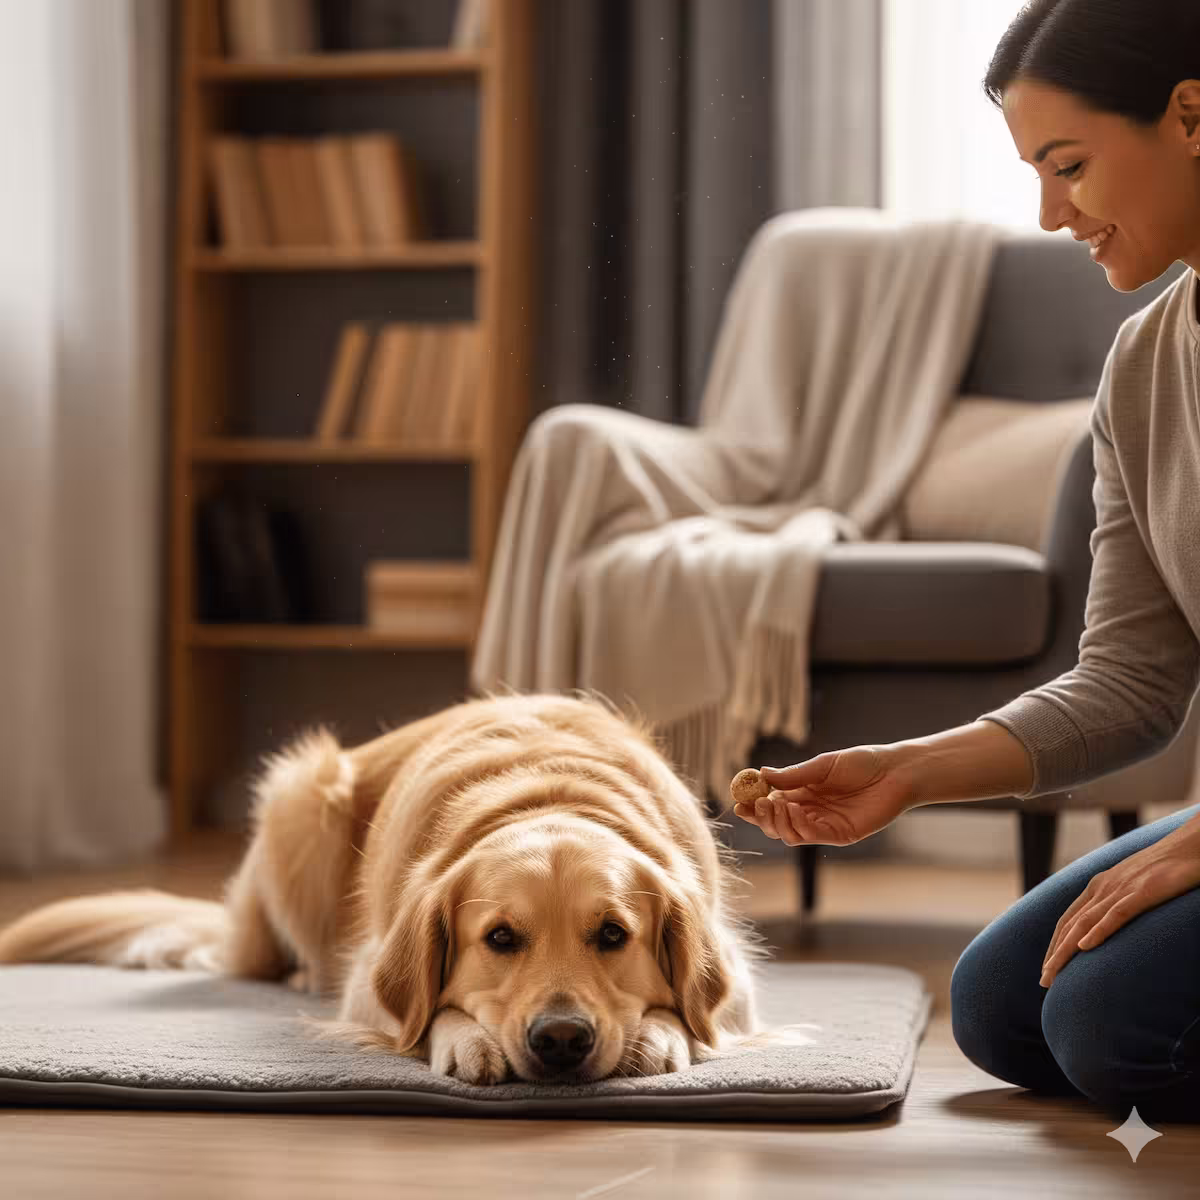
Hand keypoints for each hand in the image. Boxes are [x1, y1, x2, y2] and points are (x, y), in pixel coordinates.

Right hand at [734, 745, 916, 845]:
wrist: (895, 771)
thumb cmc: (862, 763)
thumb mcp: (822, 765)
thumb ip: (794, 774)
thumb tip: (762, 774)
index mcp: (803, 792)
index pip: (771, 802)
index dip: (754, 803)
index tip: (738, 798)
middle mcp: (810, 811)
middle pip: (775, 822)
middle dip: (760, 816)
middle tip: (755, 804)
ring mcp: (824, 824)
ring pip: (788, 834)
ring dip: (776, 822)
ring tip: (775, 804)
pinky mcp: (839, 834)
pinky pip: (810, 836)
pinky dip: (797, 825)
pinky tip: (794, 810)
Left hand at [1040, 816, 1199, 986]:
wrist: (1192, 845)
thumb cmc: (1167, 866)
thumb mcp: (1136, 885)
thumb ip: (1121, 902)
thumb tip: (1112, 922)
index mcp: (1100, 885)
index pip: (1069, 919)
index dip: (1056, 943)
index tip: (1048, 966)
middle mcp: (1103, 887)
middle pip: (1071, 925)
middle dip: (1055, 954)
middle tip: (1044, 981)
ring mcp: (1121, 889)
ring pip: (1085, 923)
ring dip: (1066, 949)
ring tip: (1053, 972)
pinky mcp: (1143, 891)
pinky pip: (1116, 914)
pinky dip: (1098, 931)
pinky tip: (1085, 947)